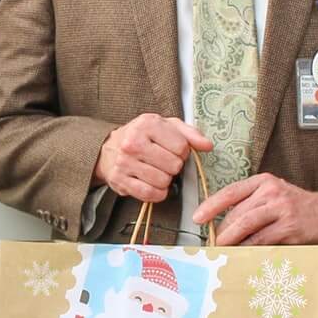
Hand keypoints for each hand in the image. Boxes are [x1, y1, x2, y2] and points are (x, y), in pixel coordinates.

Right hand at [93, 114, 212, 202]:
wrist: (110, 147)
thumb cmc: (143, 136)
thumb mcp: (167, 126)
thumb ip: (190, 134)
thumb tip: (208, 146)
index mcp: (147, 124)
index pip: (181, 146)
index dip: (183, 152)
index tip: (175, 151)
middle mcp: (133, 142)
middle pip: (173, 165)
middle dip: (174, 166)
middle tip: (165, 162)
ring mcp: (124, 162)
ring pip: (162, 181)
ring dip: (165, 180)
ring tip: (158, 171)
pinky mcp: (119, 180)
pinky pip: (149, 194)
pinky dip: (157, 193)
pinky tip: (154, 184)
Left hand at [193, 174, 317, 247]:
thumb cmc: (298, 206)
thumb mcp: (274, 194)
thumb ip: (251, 203)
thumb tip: (222, 223)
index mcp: (264, 181)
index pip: (230, 192)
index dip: (210, 205)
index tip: (196, 218)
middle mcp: (272, 192)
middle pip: (236, 213)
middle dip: (221, 231)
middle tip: (212, 243)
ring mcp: (282, 210)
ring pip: (246, 226)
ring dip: (231, 241)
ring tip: (222, 250)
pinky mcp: (290, 228)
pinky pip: (261, 241)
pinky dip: (248, 249)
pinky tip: (242, 255)